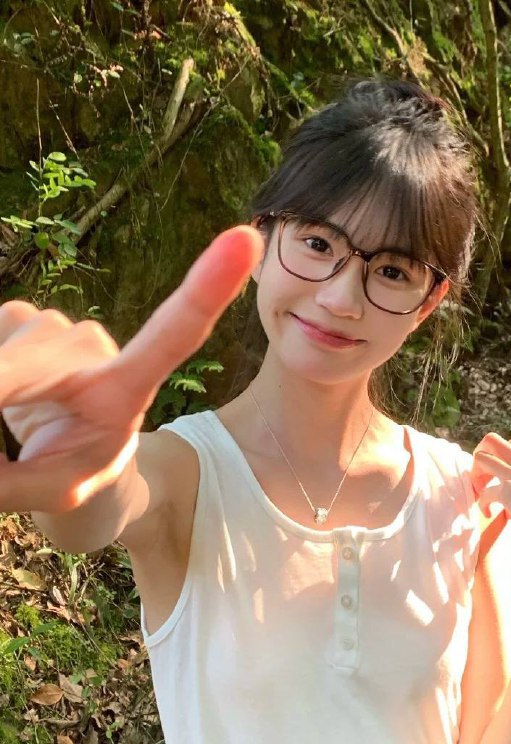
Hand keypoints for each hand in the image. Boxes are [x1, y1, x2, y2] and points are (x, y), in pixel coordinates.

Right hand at [0, 225, 262, 513]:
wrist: (55, 465)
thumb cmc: (70, 479)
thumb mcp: (57, 491)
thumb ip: (16, 477)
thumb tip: (6, 399)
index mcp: (127, 395)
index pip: (172, 337)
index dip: (205, 291)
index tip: (244, 242)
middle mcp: (103, 352)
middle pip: (39, 357)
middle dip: (6, 390)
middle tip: (17, 431)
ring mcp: (68, 334)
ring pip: (13, 343)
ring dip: (4, 384)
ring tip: (25, 419)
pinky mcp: (27, 320)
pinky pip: (4, 322)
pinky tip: (13, 390)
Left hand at [470, 432, 510, 565]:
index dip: (497, 459)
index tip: (496, 478)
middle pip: (492, 440)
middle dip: (480, 458)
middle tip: (482, 481)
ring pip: (481, 457)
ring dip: (475, 477)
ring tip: (483, 496)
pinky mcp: (509, 492)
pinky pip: (483, 491)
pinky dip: (481, 504)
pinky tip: (489, 515)